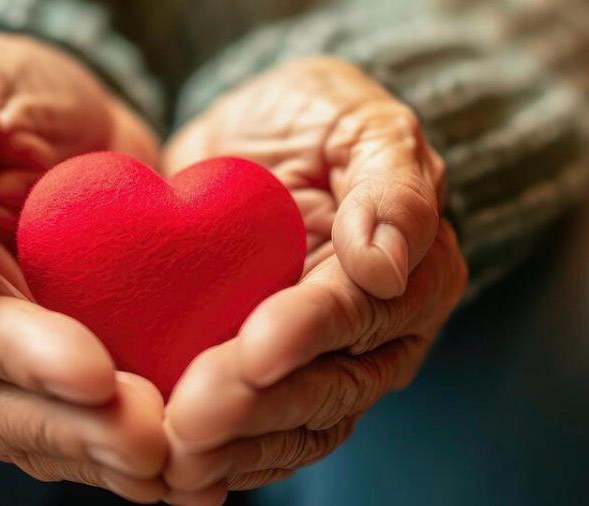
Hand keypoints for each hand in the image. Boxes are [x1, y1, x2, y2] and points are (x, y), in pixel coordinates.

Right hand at [0, 32, 166, 501]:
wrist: (57, 106)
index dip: (28, 358)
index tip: (98, 373)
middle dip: (77, 430)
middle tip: (156, 443)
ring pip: (39, 431)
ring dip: (105, 458)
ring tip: (178, 468)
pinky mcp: (56, 360)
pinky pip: (82, 419)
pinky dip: (123, 449)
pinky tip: (183, 465)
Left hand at [160, 58, 466, 503]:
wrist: (258, 138)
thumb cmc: (317, 118)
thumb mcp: (360, 120)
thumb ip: (390, 182)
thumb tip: (387, 263)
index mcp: (414, 271)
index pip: (360, 309)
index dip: (309, 331)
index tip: (256, 347)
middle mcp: (379, 333)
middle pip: (329, 387)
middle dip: (259, 407)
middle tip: (190, 418)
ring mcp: (326, 365)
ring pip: (296, 428)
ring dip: (236, 451)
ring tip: (174, 458)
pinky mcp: (272, 381)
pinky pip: (260, 437)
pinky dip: (223, 461)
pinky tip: (177, 477)